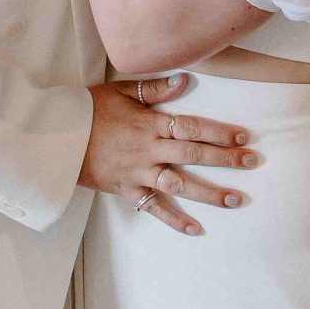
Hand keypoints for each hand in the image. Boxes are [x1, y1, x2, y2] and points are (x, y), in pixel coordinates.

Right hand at [77, 74, 256, 235]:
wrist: (57, 137)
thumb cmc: (90, 110)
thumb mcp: (121, 91)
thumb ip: (155, 89)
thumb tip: (185, 79)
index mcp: (149, 124)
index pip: (191, 126)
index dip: (218, 132)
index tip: (243, 136)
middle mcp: (148, 150)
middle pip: (193, 154)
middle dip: (225, 159)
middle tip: (252, 162)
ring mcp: (139, 173)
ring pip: (180, 184)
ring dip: (210, 193)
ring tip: (236, 199)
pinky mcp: (128, 191)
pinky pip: (154, 208)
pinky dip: (174, 220)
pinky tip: (195, 229)